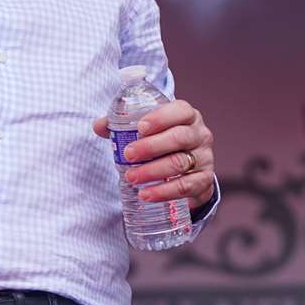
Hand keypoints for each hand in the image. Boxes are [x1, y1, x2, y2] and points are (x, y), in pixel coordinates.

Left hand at [92, 99, 215, 209]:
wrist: (189, 171)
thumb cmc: (164, 143)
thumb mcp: (149, 131)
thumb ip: (122, 125)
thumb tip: (100, 126)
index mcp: (187, 116)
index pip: (180, 110)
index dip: (161, 117)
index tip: (140, 128)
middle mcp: (200, 134)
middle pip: (179, 137)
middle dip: (151, 147)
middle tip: (128, 155)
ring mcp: (204, 158)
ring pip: (180, 163)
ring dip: (153, 171)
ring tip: (131, 177)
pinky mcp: (204, 180)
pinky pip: (185, 186)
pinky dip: (164, 191)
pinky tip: (146, 194)